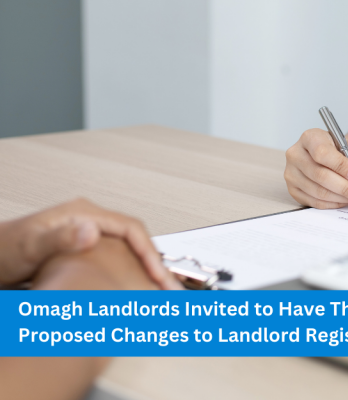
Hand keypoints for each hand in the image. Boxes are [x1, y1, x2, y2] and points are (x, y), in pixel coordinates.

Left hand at [0, 199, 179, 288]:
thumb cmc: (1, 251)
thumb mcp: (28, 245)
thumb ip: (59, 237)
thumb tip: (92, 231)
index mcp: (83, 214)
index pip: (133, 230)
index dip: (151, 254)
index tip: (160, 277)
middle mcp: (89, 222)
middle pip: (137, 241)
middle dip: (156, 266)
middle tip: (170, 290)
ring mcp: (87, 236)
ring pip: (130, 252)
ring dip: (147, 271)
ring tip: (160, 292)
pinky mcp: (84, 252)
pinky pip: (119, 261)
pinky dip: (132, 276)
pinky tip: (134, 292)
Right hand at [285, 128, 347, 208]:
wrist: (338, 159)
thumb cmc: (347, 150)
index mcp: (310, 137)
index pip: (321, 152)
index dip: (340, 166)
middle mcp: (296, 154)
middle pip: (319, 175)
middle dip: (344, 187)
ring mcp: (292, 173)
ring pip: (317, 191)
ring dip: (340, 197)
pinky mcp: (294, 190)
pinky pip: (315, 202)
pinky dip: (333, 204)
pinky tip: (345, 200)